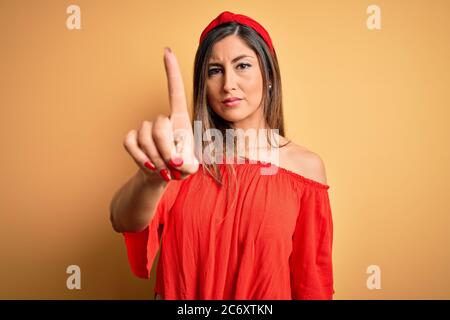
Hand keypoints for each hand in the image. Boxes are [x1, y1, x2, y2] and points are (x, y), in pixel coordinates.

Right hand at [123, 47, 198, 181]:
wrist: (163, 174)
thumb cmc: (180, 167)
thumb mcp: (190, 168)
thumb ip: (187, 165)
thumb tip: (175, 160)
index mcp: (180, 120)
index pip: (175, 92)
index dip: (171, 72)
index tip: (167, 51)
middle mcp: (162, 120)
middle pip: (160, 125)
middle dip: (166, 148)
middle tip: (172, 165)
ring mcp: (145, 128)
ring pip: (145, 136)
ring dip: (155, 156)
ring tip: (163, 167)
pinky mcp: (133, 138)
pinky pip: (130, 142)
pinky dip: (139, 157)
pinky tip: (149, 165)